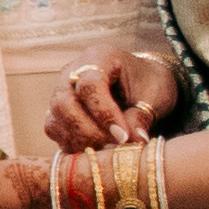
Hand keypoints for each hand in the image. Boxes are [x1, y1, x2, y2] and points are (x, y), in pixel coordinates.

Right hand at [48, 48, 178, 155]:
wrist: (140, 83)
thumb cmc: (148, 84)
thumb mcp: (154, 96)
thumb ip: (141, 117)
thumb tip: (134, 141)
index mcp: (99, 57)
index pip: (89, 85)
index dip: (104, 113)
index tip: (124, 136)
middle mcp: (72, 72)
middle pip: (64, 103)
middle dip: (88, 131)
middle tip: (114, 146)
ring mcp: (60, 91)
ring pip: (55, 120)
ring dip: (79, 140)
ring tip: (107, 150)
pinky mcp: (56, 111)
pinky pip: (54, 130)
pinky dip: (73, 144)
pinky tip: (95, 150)